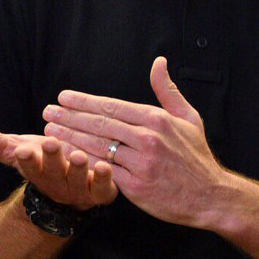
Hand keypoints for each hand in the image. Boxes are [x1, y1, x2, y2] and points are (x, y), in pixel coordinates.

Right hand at [0, 115, 116, 209]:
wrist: (75, 191)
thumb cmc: (46, 163)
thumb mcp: (19, 150)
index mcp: (36, 172)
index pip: (28, 167)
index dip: (26, 159)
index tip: (24, 149)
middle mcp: (57, 184)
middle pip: (53, 172)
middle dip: (51, 159)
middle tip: (51, 143)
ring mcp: (79, 190)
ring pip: (78, 181)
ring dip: (78, 169)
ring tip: (80, 155)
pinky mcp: (102, 193)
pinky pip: (104, 188)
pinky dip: (104, 178)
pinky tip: (104, 166)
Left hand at [41, 57, 226, 226]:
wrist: (210, 195)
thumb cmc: (197, 157)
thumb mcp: (189, 118)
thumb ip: (167, 91)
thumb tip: (158, 62)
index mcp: (158, 119)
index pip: (113, 106)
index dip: (85, 101)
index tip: (64, 97)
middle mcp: (148, 138)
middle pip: (100, 124)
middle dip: (69, 116)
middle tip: (48, 111)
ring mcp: (140, 162)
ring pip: (96, 146)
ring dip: (69, 137)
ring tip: (49, 130)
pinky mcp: (134, 185)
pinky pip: (101, 169)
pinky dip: (81, 161)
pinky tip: (66, 156)